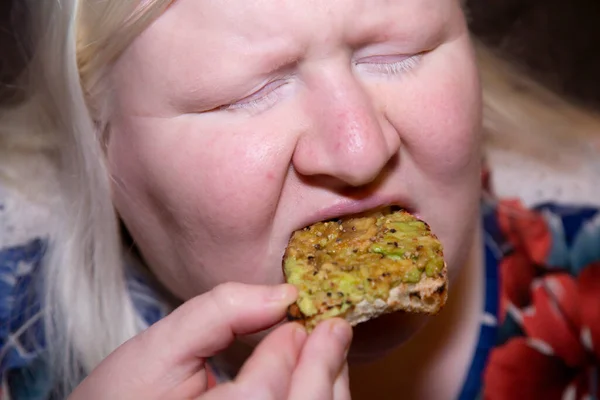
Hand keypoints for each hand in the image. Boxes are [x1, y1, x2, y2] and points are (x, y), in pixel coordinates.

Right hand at [69, 282, 351, 399]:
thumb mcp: (158, 348)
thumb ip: (219, 313)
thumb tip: (284, 295)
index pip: (259, 397)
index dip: (283, 353)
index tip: (293, 322)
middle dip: (322, 368)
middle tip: (334, 328)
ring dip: (326, 387)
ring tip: (328, 351)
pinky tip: (315, 381)